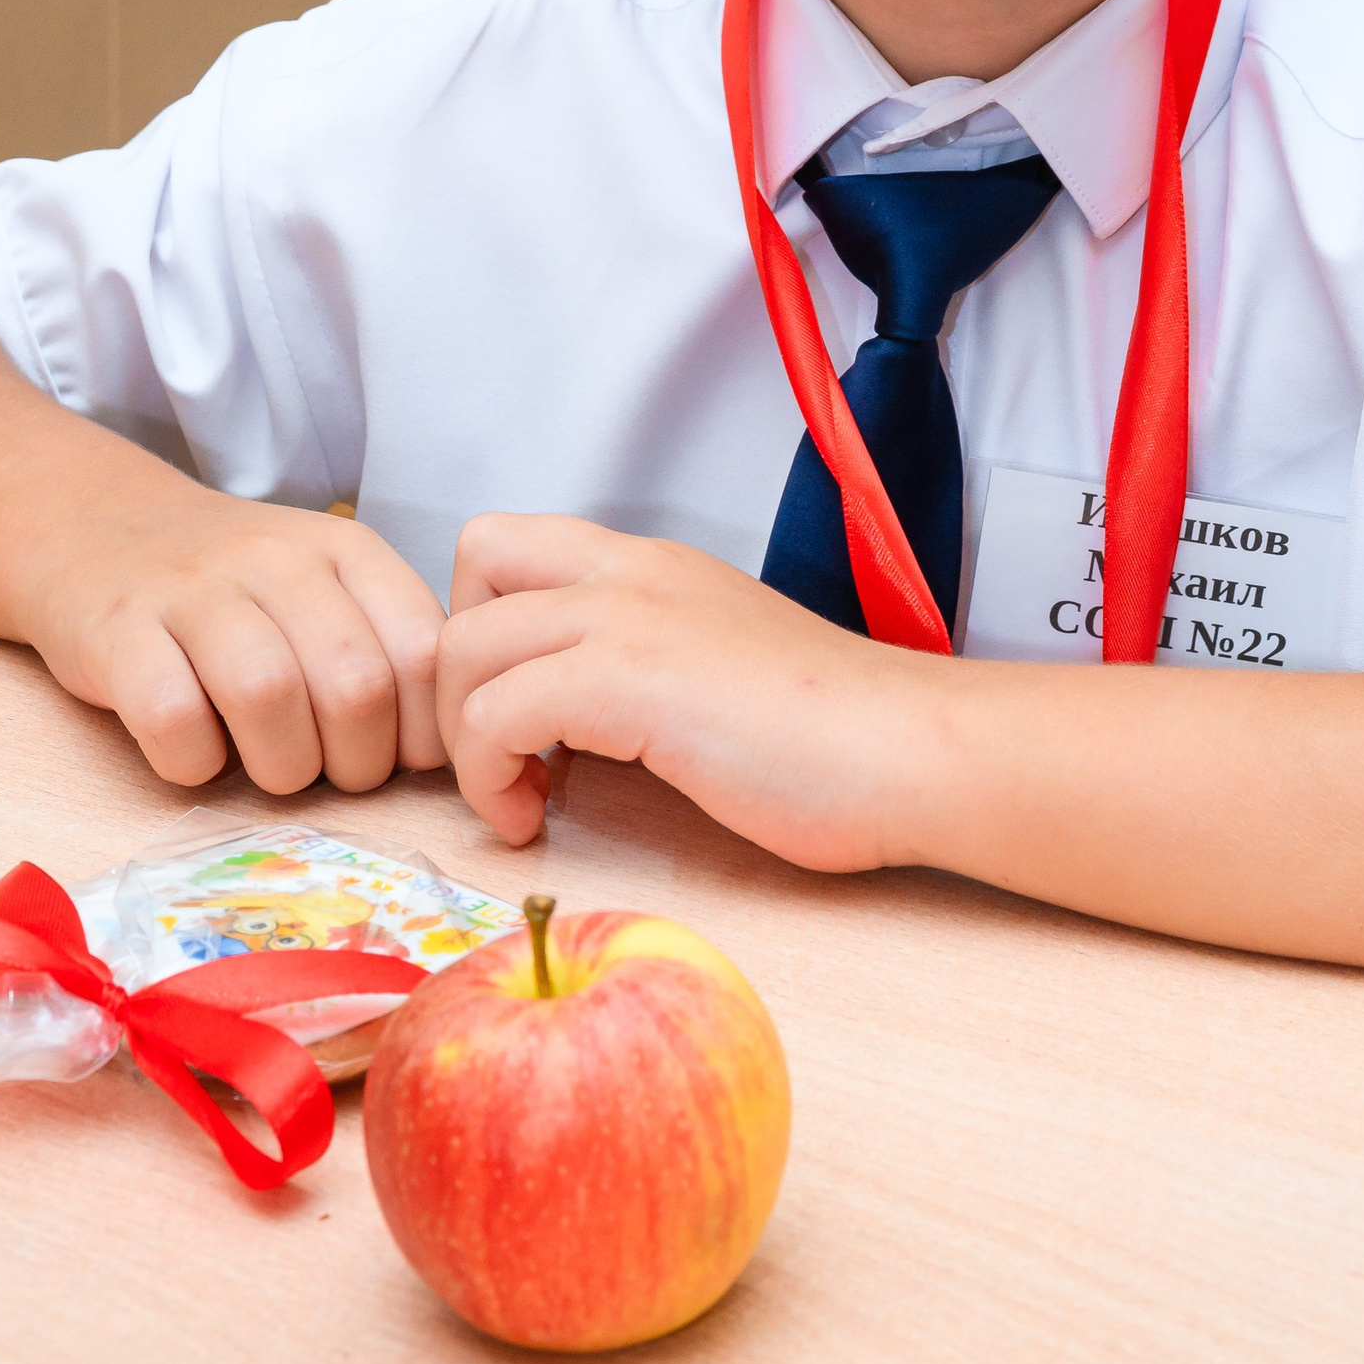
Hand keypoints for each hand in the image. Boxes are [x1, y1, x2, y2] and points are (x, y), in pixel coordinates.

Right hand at [18, 486, 447, 794]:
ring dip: (281, 768)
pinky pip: (171, 720)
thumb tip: (444, 752)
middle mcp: (277, 560)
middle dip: (355, 765)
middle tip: (329, 771)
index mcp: (346, 551)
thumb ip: (388, 649)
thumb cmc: (237, 586)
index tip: (396, 757)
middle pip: (355, 687)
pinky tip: (196, 751)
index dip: (422, 733)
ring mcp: (194, 591)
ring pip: (268, 697)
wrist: (102, 526)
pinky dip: (192, 762)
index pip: (426, 653)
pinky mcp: (118, 632)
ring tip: (270, 766)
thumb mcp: (328, 588)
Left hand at [438, 516, 934, 869]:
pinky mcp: (627, 679)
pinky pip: (497, 713)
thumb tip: (569, 727)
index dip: (486, 624)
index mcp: (652, 564)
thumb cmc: (834, 736)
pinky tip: (539, 820)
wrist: (906, 749)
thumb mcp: (717, 666)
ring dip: (466, 737)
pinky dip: (492, 779)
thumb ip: (644, 669)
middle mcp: (630, 570)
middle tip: (500, 753)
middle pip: (473, 567)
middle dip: (457, 671)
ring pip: (465, 644)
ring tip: (521, 798)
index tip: (518, 713)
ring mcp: (626, 617)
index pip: (511, 543)